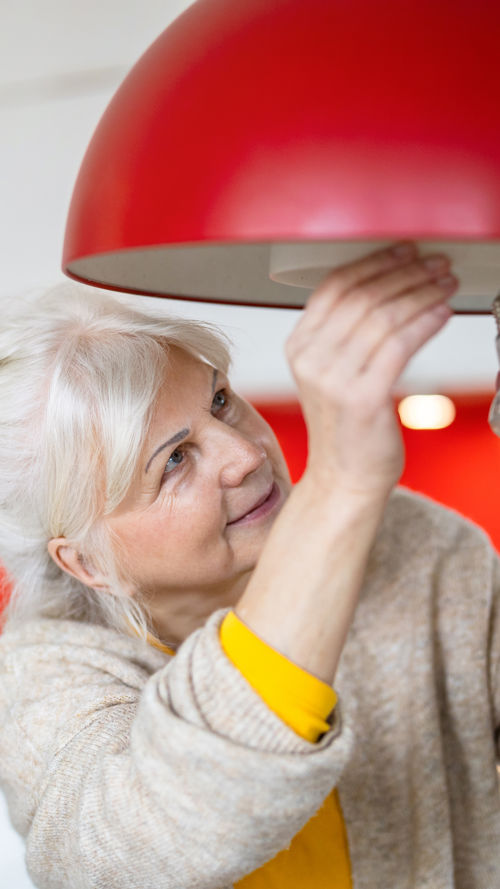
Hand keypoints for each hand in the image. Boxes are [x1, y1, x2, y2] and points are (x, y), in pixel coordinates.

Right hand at [285, 241, 456, 499]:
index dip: (374, 263)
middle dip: (406, 273)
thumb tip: (390, 286)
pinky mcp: (361, 398)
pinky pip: (399, 345)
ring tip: (446, 284)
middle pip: (362, 296)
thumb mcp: (334, 373)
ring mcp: (332, 379)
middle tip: (437, 264)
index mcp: (299, 346)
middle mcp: (310, 358)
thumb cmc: (348, 427)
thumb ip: (347, 335)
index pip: (334, 286)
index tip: (406, 251)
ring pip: (383, 316)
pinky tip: (442, 312)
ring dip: (421, 293)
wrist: (344, 479)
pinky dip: (424, 322)